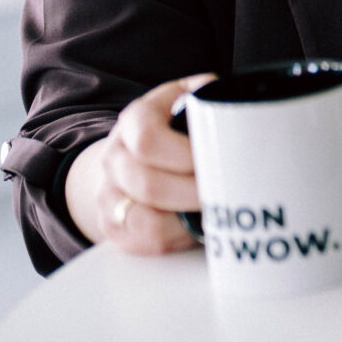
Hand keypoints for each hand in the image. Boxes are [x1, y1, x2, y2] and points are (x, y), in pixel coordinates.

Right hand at [63, 74, 213, 254]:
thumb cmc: (169, 129)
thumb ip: (204, 98)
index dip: (185, 155)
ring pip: (144, 221)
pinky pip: (144, 243)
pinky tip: (195, 226)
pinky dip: (176, 238)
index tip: (215, 161)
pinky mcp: (113, 226)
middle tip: (226, 192)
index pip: (149, 140)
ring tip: (215, 211)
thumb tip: (232, 101)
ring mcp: (109, 195)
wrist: (127, 155)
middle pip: (148, 185)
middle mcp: (115, 159)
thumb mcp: (182, 101)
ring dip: (185, 220)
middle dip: (194, 192)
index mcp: (133, 122)